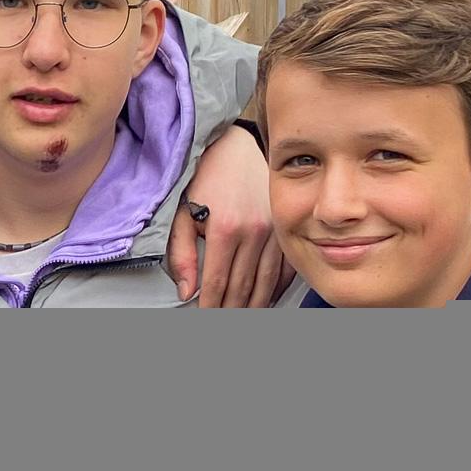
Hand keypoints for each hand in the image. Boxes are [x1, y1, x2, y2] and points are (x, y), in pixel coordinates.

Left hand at [166, 125, 288, 306]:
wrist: (245, 146)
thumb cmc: (212, 176)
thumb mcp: (185, 210)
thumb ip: (181, 253)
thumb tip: (186, 291)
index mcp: (224, 228)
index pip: (216, 282)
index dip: (209, 306)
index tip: (204, 319)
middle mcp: (254, 232)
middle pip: (242, 287)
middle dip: (230, 310)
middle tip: (222, 323)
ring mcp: (275, 232)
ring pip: (266, 283)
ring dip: (254, 306)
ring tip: (243, 317)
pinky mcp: (288, 230)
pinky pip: (286, 269)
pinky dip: (276, 289)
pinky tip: (266, 299)